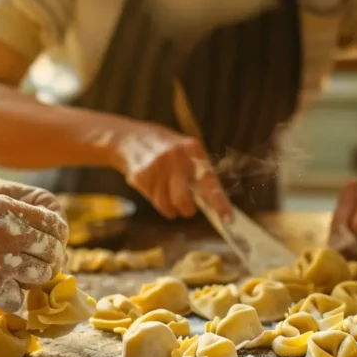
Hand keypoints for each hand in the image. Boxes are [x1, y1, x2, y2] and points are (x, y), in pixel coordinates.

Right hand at [0, 195, 67, 311]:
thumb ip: (15, 219)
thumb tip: (46, 237)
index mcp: (7, 209)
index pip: (54, 224)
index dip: (56, 238)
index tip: (49, 245)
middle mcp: (10, 233)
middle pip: (52, 252)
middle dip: (47, 261)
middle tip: (33, 265)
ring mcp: (3, 263)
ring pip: (41, 276)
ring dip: (30, 279)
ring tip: (13, 277)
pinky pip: (19, 299)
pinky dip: (10, 298)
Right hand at [117, 127, 232, 220]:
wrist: (128, 138)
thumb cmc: (165, 147)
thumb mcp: (185, 150)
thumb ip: (197, 171)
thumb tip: (211, 202)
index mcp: (192, 149)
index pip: (209, 179)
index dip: (219, 201)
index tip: (228, 218)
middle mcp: (174, 157)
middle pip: (184, 199)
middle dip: (187, 210)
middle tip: (188, 208)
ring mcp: (155, 166)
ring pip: (167, 204)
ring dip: (171, 207)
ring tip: (168, 194)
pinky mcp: (140, 176)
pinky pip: (153, 201)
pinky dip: (157, 201)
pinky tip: (154, 187)